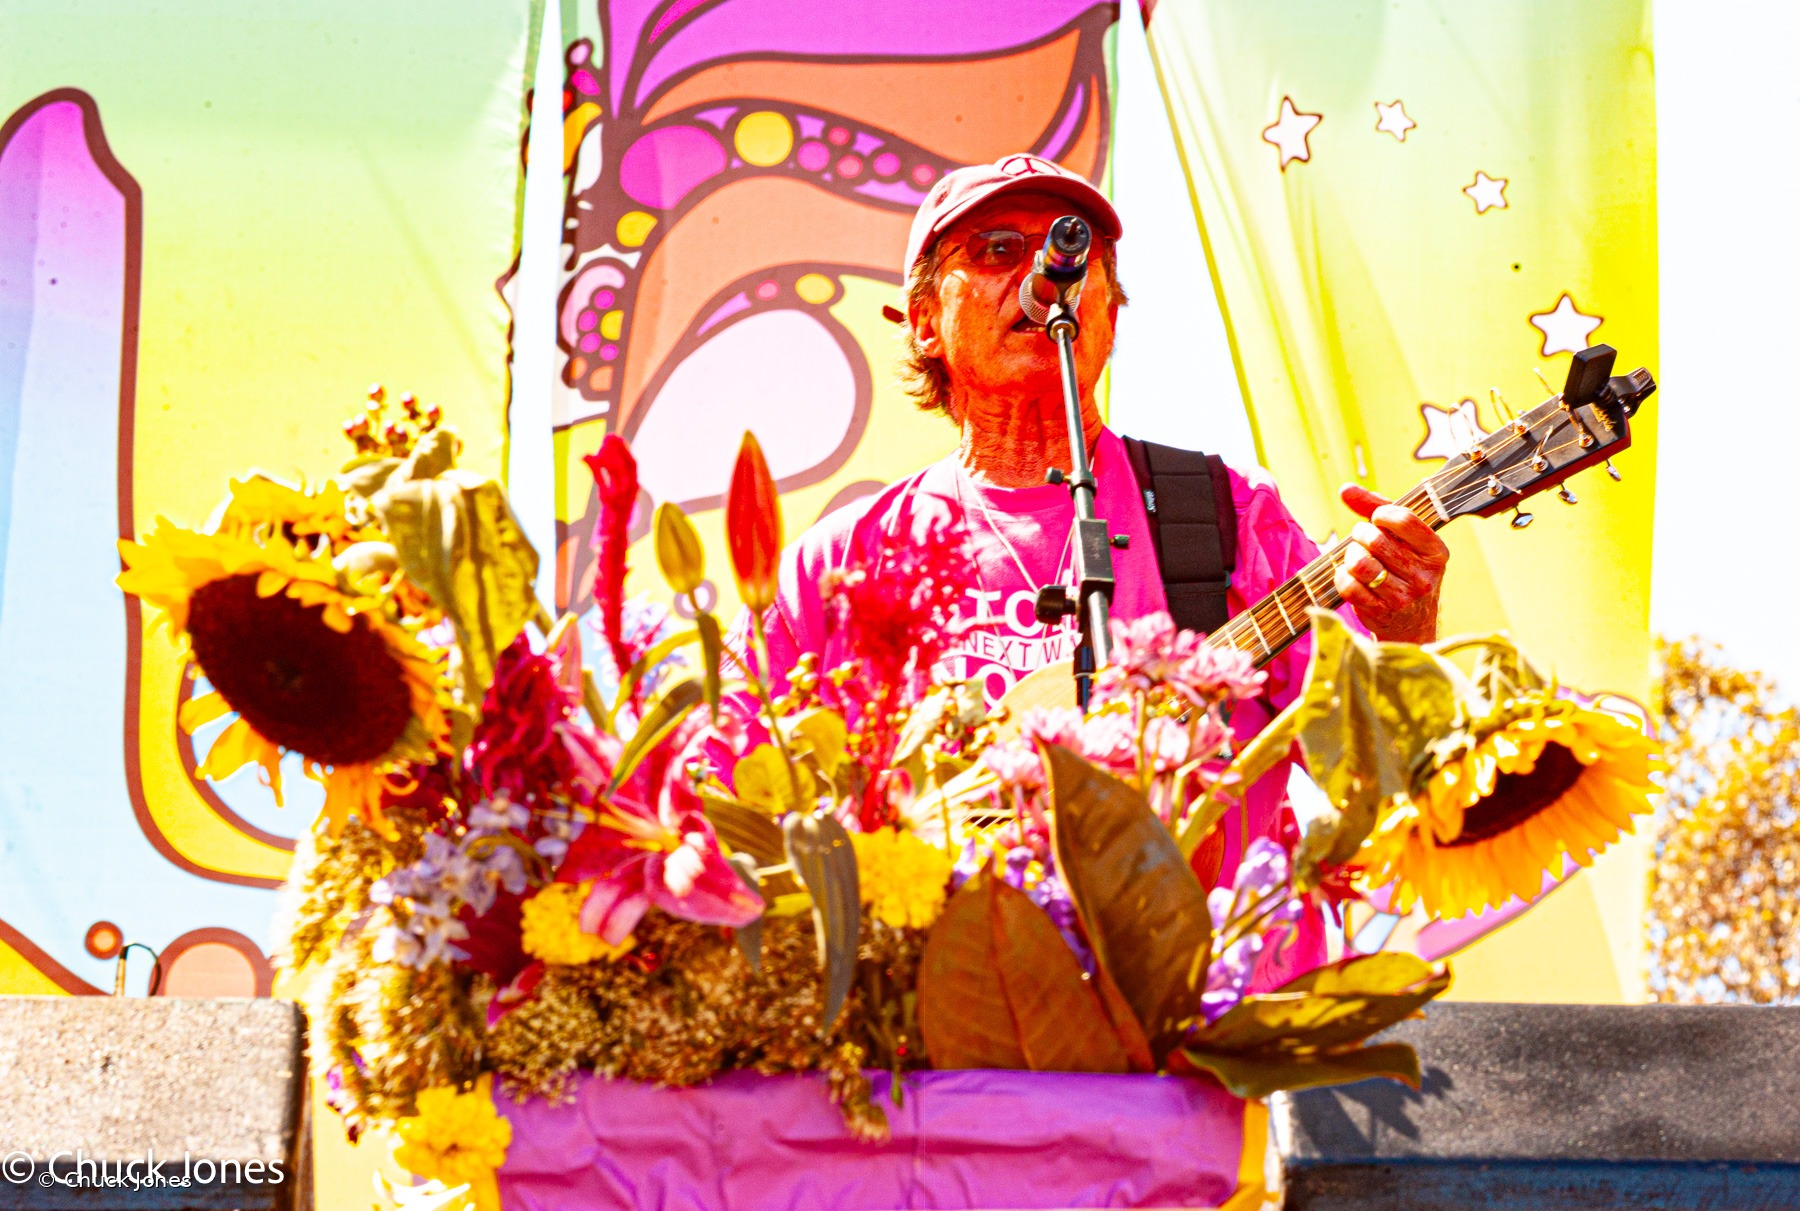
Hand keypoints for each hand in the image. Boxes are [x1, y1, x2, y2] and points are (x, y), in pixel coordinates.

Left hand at [1332, 484, 1447, 643]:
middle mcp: (1424, 575)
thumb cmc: (1405, 569)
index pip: (1404, 520)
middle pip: (1376, 540)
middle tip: (1362, 539)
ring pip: (1359, 563)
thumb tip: (1346, 489)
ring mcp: (1404, 596)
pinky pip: (1348, 585)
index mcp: (1436, 552)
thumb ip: (1377, 508)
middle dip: (1360, 534)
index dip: (1381, 514)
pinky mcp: (1381, 612)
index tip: (1376, 518)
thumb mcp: (1404, 539)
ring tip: (1356, 557)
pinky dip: (1342, 576)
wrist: (1412, 623)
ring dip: (1350, 556)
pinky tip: (1350, 576)